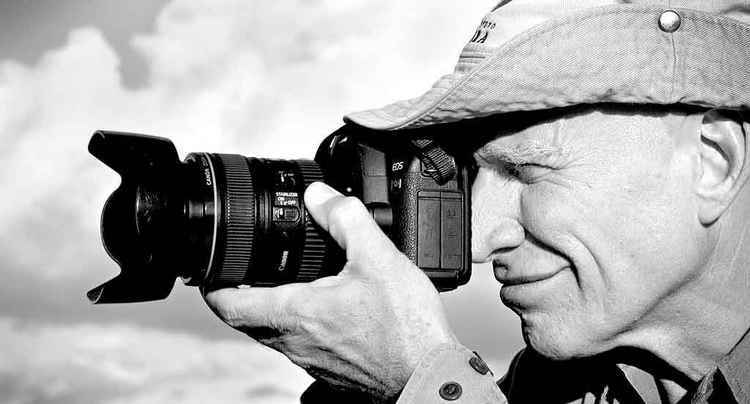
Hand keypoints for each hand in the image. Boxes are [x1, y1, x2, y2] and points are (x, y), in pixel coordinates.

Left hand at [203, 182, 456, 398]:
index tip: (209, 267)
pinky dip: (296, 322)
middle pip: (244, 319)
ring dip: (267, 307)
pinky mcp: (329, 369)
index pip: (228, 304)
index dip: (210, 283)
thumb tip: (321, 196)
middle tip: (244, 268)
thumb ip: (346, 219)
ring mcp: (309, 359)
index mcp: (295, 313)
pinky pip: (297, 343)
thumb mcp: (378, 258)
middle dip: (238, 292)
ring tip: (284, 281)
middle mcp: (294, 342)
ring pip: (270, 333)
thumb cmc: (405, 329)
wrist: (428, 376)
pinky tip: (323, 307)